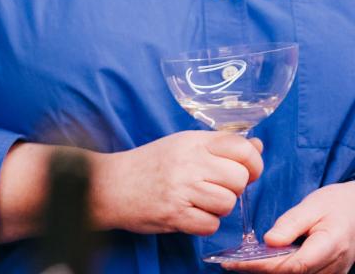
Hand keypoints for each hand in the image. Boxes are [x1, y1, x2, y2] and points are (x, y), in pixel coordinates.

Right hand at [92, 131, 262, 235]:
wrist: (109, 184)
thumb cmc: (149, 165)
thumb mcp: (182, 146)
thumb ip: (219, 146)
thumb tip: (257, 145)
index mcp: (192, 142)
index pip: (241, 148)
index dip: (253, 164)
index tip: (246, 172)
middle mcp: (188, 161)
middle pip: (239, 179)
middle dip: (232, 189)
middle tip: (213, 188)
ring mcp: (181, 187)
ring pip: (227, 204)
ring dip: (217, 208)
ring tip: (197, 201)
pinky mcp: (175, 213)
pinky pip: (210, 225)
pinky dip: (202, 223)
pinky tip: (187, 213)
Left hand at [221, 182, 354, 272]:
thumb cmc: (335, 204)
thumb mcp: (312, 206)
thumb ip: (291, 224)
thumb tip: (269, 241)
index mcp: (330, 246)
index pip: (293, 265)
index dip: (263, 266)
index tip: (236, 262)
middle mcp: (334, 265)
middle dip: (259, 270)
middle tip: (230, 263)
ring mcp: (333, 272)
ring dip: (269, 272)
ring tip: (241, 262)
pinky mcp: (329, 273)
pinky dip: (281, 270)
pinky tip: (262, 262)